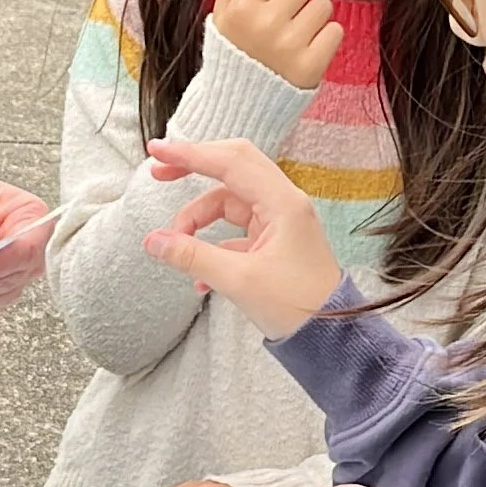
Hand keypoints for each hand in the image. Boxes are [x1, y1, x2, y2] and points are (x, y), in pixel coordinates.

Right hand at [141, 136, 340, 336]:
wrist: (331, 337)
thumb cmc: (298, 306)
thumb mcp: (239, 281)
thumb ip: (192, 256)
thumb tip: (154, 240)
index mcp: (282, 203)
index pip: (230, 162)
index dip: (190, 154)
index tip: (158, 150)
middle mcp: (283, 204)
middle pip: (232, 169)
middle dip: (194, 169)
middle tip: (159, 173)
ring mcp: (279, 222)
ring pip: (229, 203)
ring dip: (199, 221)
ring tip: (177, 248)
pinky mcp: (274, 242)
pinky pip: (235, 231)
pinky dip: (214, 246)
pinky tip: (200, 280)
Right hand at [209, 0, 341, 91]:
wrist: (241, 103)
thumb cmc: (234, 52)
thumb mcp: (224, 12)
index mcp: (243, 7)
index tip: (269, 4)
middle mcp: (265, 24)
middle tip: (286, 21)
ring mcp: (289, 45)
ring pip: (322, 5)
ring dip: (314, 18)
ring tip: (297, 36)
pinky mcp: (311, 65)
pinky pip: (335, 31)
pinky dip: (325, 39)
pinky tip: (307, 50)